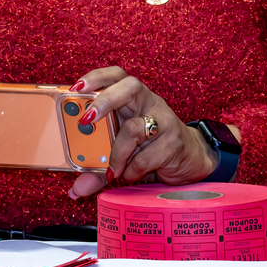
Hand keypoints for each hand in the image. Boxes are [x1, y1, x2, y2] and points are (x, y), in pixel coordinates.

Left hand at [67, 67, 234, 197]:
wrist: (190, 160)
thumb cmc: (151, 149)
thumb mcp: (122, 153)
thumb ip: (97, 168)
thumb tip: (75, 191)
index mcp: (133, 98)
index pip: (116, 75)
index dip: (97, 77)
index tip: (76, 88)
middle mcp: (149, 102)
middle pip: (129, 87)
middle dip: (104, 101)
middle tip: (87, 120)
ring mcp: (164, 120)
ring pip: (134, 127)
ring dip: (118, 153)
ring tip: (112, 170)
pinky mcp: (174, 141)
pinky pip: (145, 156)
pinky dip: (133, 170)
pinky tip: (131, 175)